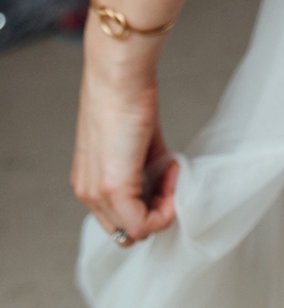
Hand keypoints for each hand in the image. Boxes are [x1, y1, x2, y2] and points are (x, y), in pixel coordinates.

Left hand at [72, 33, 179, 245]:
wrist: (119, 76)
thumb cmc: (127, 96)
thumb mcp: (137, 142)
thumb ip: (145, 167)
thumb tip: (164, 180)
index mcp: (89, 183)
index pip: (119, 218)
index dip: (149, 203)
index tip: (167, 174)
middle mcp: (88, 194)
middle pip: (126, 232)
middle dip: (155, 211)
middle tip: (171, 178)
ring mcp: (97, 194)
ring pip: (135, 232)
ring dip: (162, 208)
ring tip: (172, 170)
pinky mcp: (113, 189)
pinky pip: (144, 223)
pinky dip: (166, 205)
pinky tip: (172, 170)